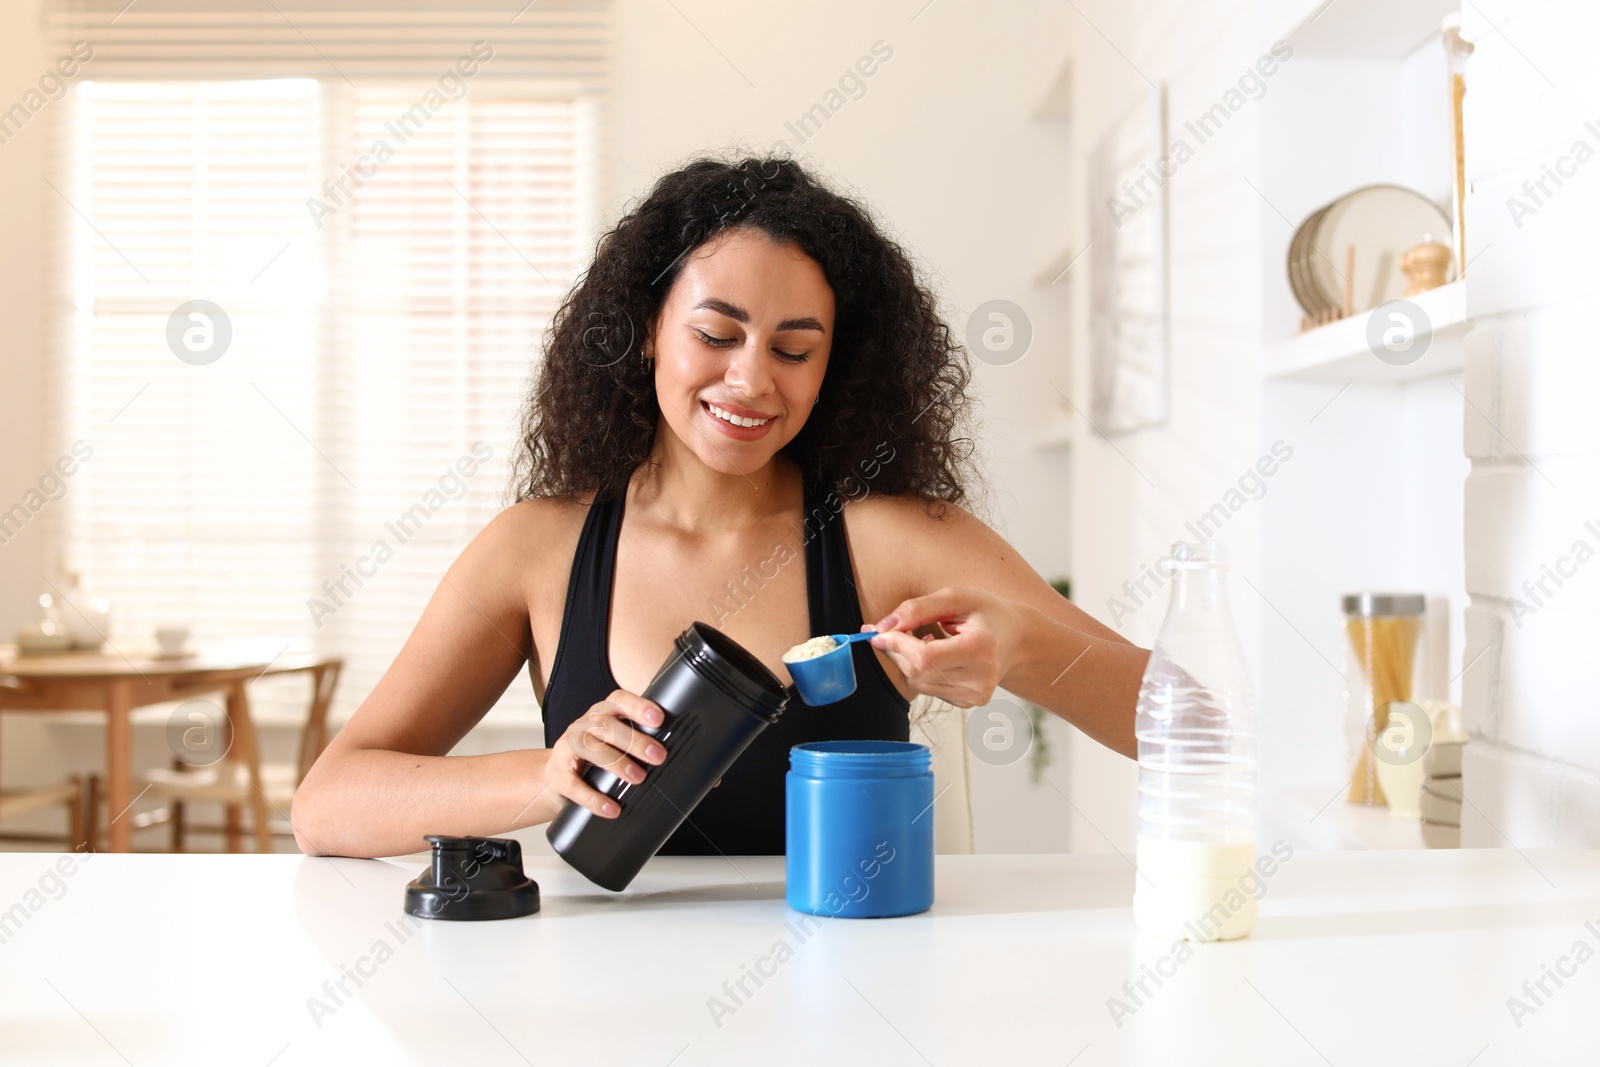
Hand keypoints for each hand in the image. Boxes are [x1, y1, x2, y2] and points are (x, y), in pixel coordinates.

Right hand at [542, 689, 667, 818]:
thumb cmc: (592, 759)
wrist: (554, 778)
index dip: (638, 706)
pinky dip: (594, 798)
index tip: (658, 718)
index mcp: (600, 714)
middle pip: (606, 725)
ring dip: (617, 762)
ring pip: (590, 747)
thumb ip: (637, 743)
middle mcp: (582, 726)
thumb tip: (679, 757)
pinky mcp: (556, 775)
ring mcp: (566, 748)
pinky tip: (611, 808)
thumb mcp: (612, 744)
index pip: (618, 701)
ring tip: (638, 777)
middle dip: (634, 740)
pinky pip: (574, 785)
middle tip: (658, 756)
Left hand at [867, 587, 1024, 707]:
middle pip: (916, 671)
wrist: (1018, 640)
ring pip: (917, 683)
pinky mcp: (969, 703)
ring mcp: (975, 695)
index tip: (877, 630)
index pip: (925, 657)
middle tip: (891, 630)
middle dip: (895, 649)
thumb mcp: (955, 598)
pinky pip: (927, 688)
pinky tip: (937, 654)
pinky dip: (921, 671)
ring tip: (924, 638)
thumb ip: (917, 609)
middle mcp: (980, 679)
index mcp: (980, 649)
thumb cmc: (986, 613)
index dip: (896, 644)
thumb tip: (882, 627)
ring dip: (906, 660)